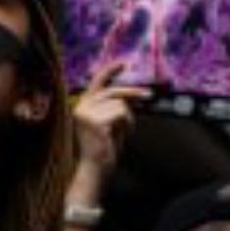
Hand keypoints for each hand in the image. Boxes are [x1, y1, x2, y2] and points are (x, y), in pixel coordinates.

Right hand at [69, 79, 144, 194]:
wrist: (96, 168)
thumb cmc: (105, 147)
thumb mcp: (111, 122)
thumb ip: (116, 106)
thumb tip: (134, 93)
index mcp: (83, 105)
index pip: (97, 82)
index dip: (111, 70)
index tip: (125, 62)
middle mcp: (81, 107)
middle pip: (113, 91)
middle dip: (133, 92)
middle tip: (148, 95)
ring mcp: (86, 113)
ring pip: (120, 104)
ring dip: (127, 118)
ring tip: (119, 132)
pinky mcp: (95, 121)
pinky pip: (121, 113)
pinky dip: (126, 123)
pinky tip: (118, 135)